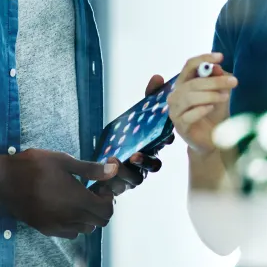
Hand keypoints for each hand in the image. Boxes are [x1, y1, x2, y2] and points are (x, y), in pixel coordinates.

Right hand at [0, 148, 117, 238]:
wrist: (4, 182)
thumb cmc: (34, 166)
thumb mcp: (63, 161)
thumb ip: (90, 169)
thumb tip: (112, 170)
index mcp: (78, 199)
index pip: (107, 210)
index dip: (108, 198)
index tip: (99, 186)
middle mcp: (71, 218)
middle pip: (99, 222)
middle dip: (100, 207)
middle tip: (91, 191)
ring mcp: (58, 226)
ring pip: (86, 229)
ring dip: (88, 216)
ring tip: (77, 198)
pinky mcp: (47, 230)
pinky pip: (70, 233)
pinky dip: (74, 224)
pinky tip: (64, 207)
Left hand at [92, 74, 169, 197]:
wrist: (102, 157)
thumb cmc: (127, 134)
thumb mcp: (136, 114)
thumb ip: (148, 97)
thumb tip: (157, 77)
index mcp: (152, 144)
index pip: (164, 143)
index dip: (165, 140)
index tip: (163, 136)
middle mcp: (145, 162)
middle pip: (153, 165)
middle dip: (146, 161)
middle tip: (135, 155)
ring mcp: (133, 176)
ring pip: (135, 179)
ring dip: (126, 172)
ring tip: (114, 163)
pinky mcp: (117, 186)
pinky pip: (116, 189)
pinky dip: (109, 184)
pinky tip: (101, 179)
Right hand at [168, 53, 237, 155]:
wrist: (212, 140)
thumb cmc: (214, 114)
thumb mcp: (219, 94)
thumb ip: (216, 79)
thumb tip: (216, 67)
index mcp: (184, 83)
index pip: (189, 65)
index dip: (204, 58)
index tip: (220, 56)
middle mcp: (176, 95)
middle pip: (193, 82)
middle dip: (215, 81)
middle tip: (233, 81)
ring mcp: (175, 110)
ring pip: (190, 97)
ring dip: (210, 95)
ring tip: (225, 97)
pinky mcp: (179, 126)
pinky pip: (189, 114)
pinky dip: (201, 110)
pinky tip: (211, 108)